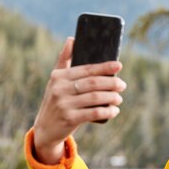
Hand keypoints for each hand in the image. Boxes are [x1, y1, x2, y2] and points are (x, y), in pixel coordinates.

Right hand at [32, 37, 126, 163]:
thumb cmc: (56, 101)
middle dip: (111, 83)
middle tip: (122, 85)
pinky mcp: (69, 119)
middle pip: (93, 83)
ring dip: (111, 97)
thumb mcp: (56, 80)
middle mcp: (60, 88)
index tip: (119, 65)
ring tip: (119, 98)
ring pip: (95, 97)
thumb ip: (64, 60)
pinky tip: (114, 110)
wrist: (45, 128)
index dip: (104, 66)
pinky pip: (94, 113)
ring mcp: (64, 104)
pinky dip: (107, 111)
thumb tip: (72, 39)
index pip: (86, 69)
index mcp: (59, 76)